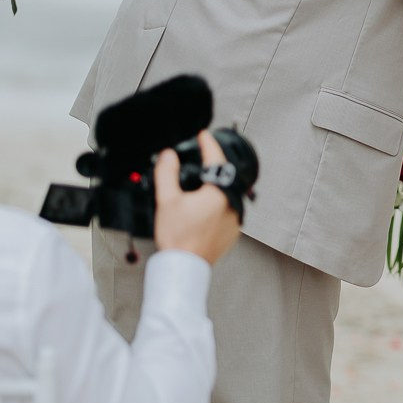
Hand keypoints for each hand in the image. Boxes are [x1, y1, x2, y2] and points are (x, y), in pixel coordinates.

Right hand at [152, 133, 242, 264]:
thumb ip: (167, 173)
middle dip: (213, 164)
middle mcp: (232, 204)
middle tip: (203, 154)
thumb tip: (169, 155)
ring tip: (201, 179)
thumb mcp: (167, 200)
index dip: (208, 145)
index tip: (204, 136)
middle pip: (224, 176)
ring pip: (228, 193)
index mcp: (220, 194)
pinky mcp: (232, 231)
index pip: (216, 160)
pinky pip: (228, 209)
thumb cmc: (177, 238)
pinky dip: (217, 203)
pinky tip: (203, 205)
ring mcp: (235, 218)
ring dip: (216, 185)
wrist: (183, 267)